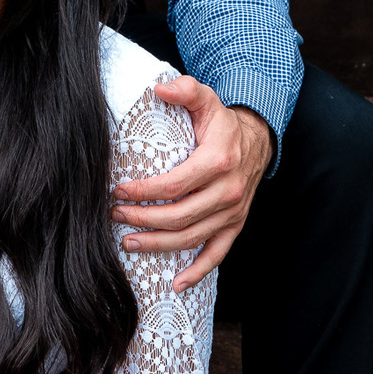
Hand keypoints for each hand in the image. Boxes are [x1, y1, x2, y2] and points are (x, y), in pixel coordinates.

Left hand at [112, 76, 272, 291]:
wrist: (258, 140)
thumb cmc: (222, 123)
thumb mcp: (206, 99)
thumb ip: (185, 90)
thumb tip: (158, 90)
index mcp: (218, 161)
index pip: (173, 185)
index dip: (143, 191)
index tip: (117, 191)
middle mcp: (227, 191)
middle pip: (178, 216)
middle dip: (142, 220)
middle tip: (115, 216)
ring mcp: (232, 212)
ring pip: (192, 238)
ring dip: (158, 245)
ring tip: (128, 243)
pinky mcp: (234, 225)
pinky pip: (217, 254)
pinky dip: (198, 272)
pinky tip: (176, 284)